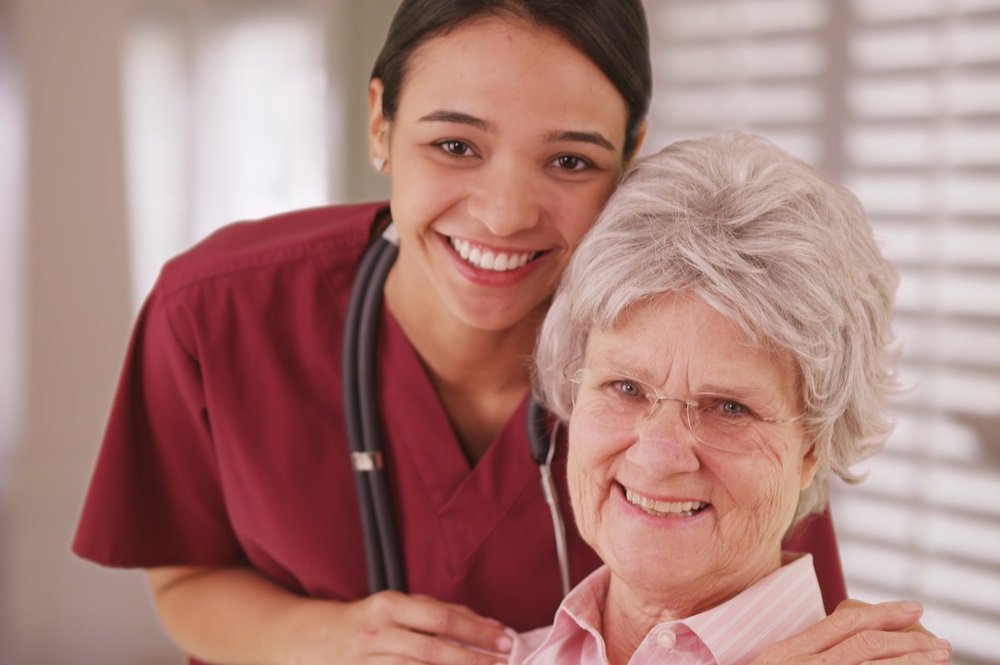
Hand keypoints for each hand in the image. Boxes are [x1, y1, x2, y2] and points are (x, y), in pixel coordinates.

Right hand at [287, 590, 512, 664]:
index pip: (441, 617)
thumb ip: (438, 612)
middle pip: (433, 649)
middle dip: (473, 659)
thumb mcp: (396, 606)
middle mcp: (377, 633)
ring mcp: (367, 662)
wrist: (311, 639)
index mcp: (388, 605)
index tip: (505, 640)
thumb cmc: (365, 621)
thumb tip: (485, 625)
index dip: (476, 630)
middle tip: (504, 664)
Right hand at [750, 599, 951, 663]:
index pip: (842, 622)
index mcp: (785, 653)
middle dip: (907, 639)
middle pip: (863, 642)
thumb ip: (800, 656)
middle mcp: (797, 664)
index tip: (910, 609)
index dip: (881, 613)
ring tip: (938, 657)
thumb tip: (833, 646)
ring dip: (910, 661)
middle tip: (940, 642)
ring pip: (869, 663)